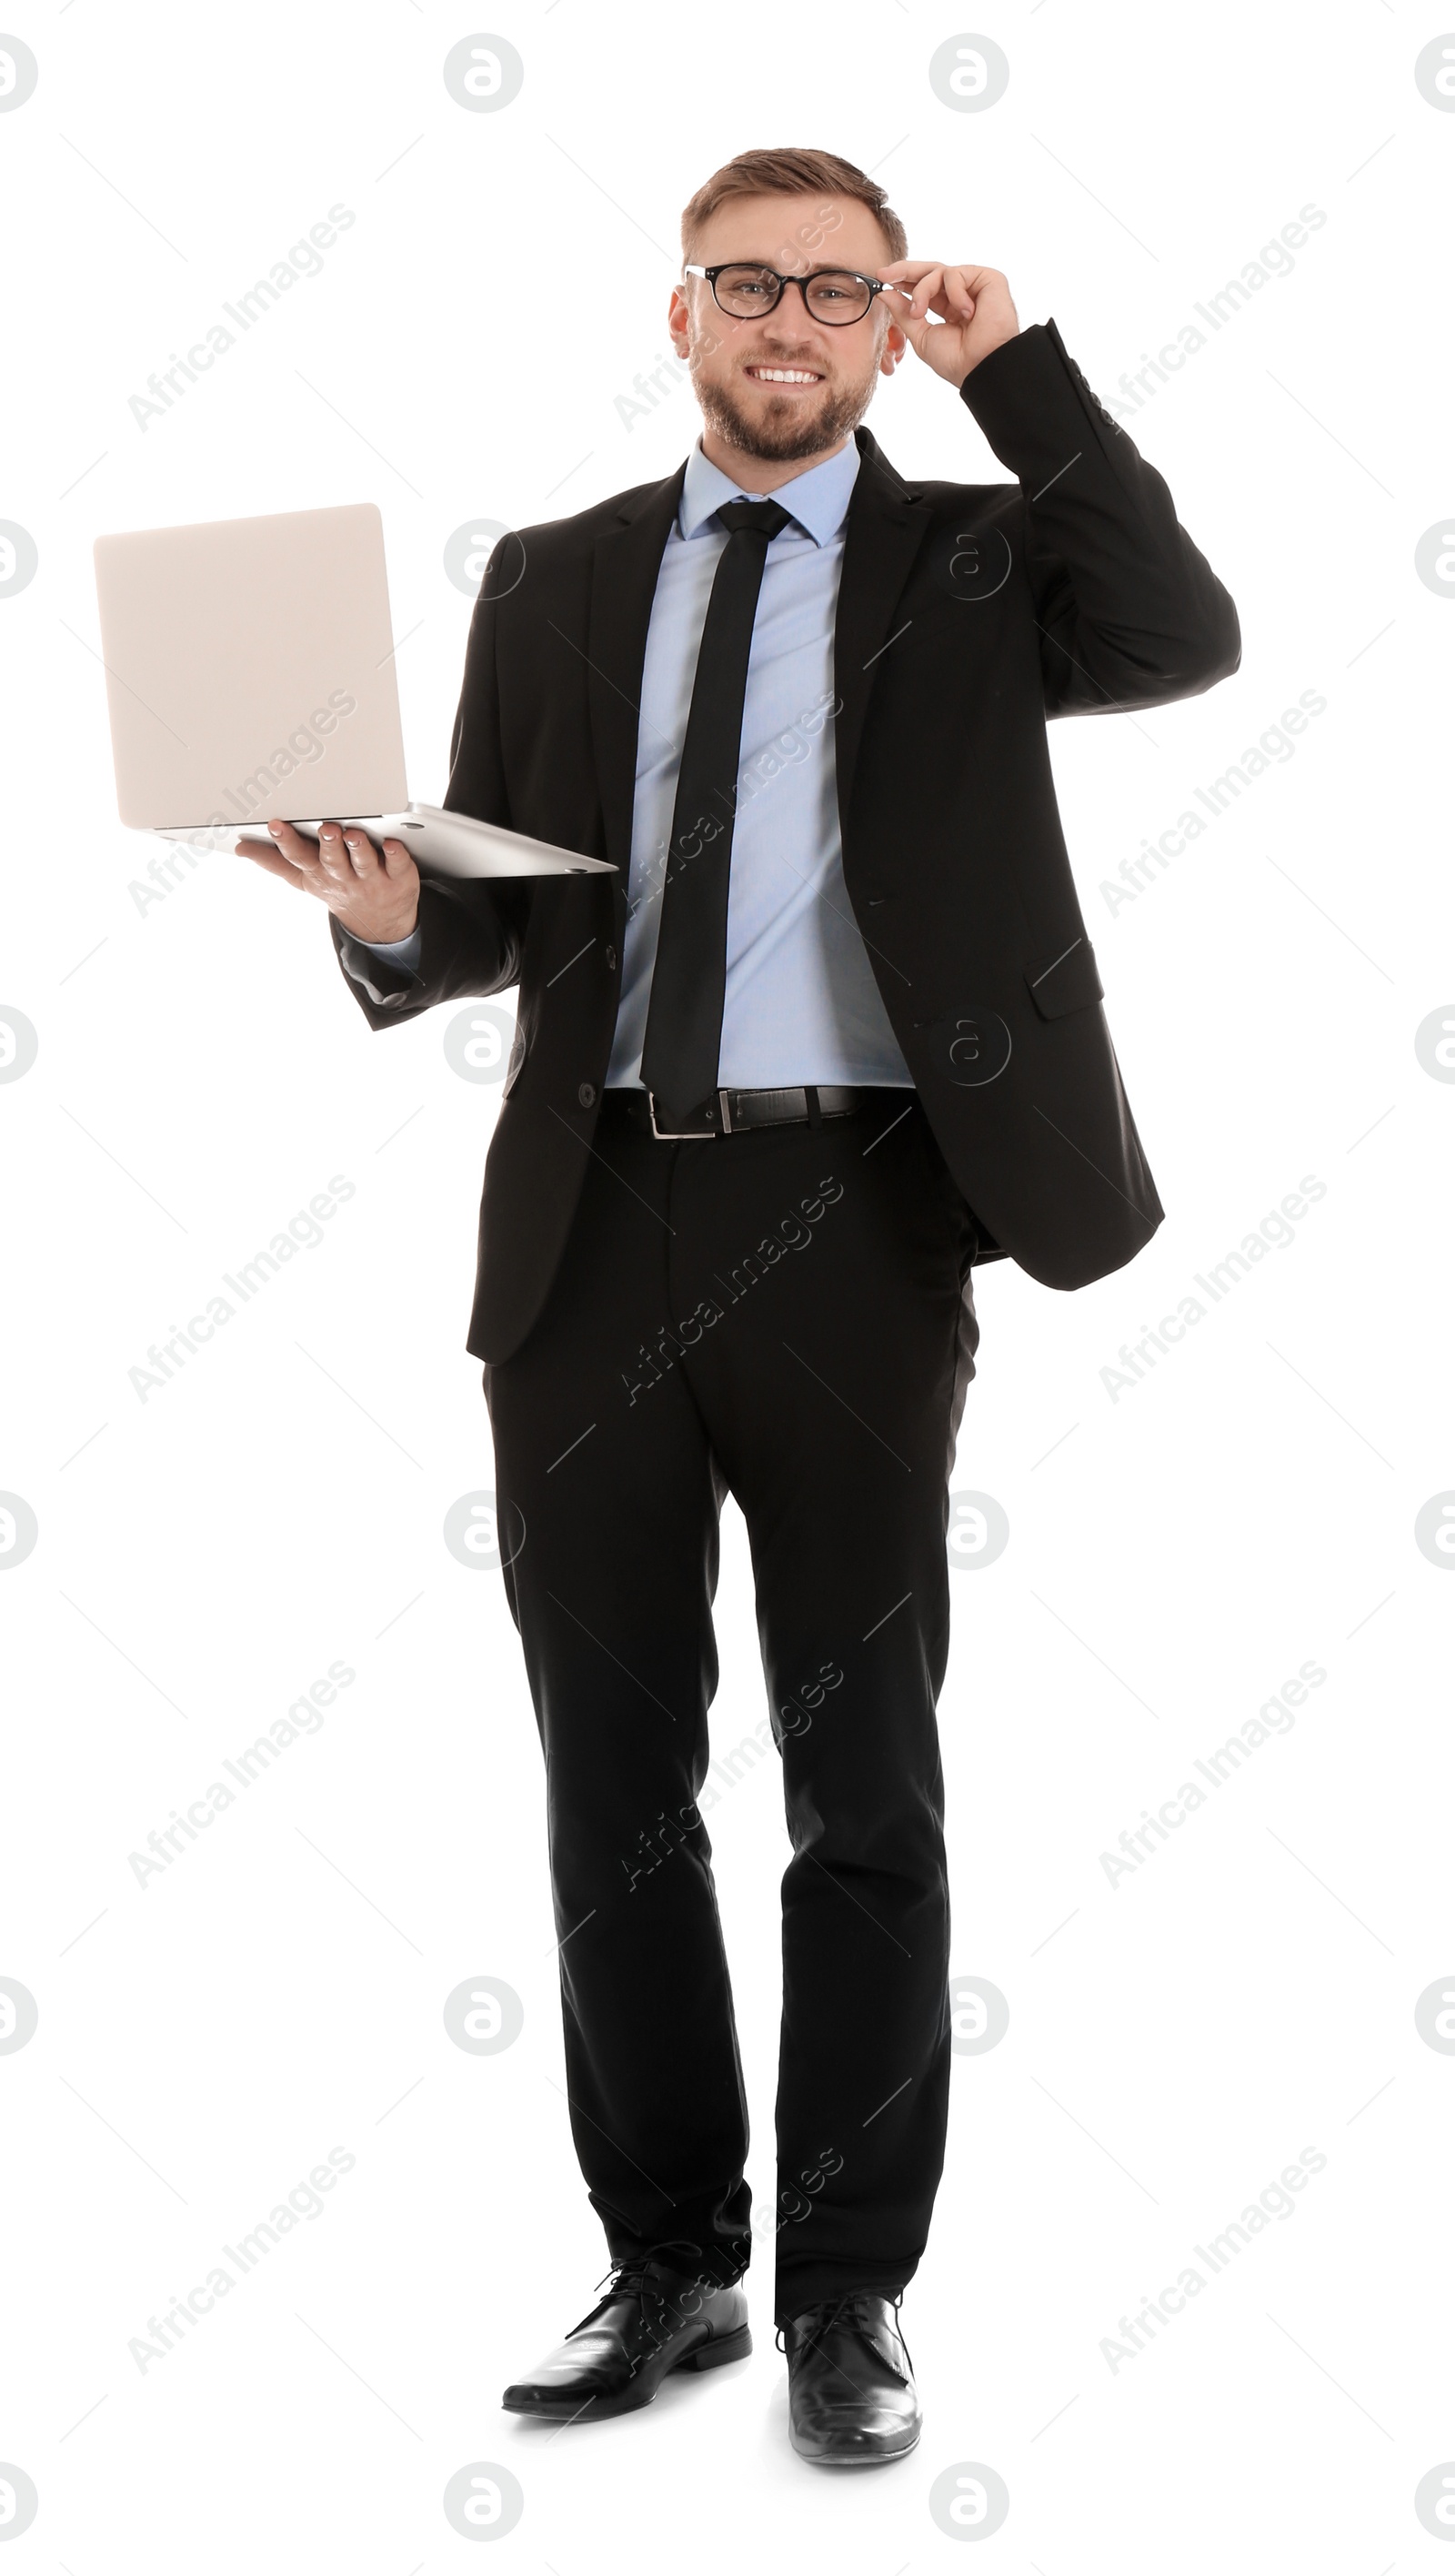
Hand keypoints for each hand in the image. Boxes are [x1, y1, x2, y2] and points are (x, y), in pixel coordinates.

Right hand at [235, 819, 419, 942]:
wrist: (380, 923)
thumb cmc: (338, 890)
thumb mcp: (305, 880)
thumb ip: (275, 862)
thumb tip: (242, 849)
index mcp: (318, 873)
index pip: (299, 858)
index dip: (286, 842)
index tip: (275, 825)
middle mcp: (343, 877)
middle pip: (333, 860)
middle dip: (328, 844)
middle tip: (326, 828)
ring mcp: (372, 880)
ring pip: (364, 862)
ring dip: (358, 848)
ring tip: (353, 834)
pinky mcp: (399, 878)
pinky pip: (399, 865)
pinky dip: (396, 855)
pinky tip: (393, 844)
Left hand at [876, 262, 1018, 383]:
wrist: (982, 368)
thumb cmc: (957, 360)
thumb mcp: (921, 336)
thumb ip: (904, 313)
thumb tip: (884, 293)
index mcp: (947, 308)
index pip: (923, 286)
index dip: (902, 281)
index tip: (881, 278)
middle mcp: (961, 295)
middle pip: (930, 271)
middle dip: (905, 270)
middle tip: (884, 274)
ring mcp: (974, 286)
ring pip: (939, 271)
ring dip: (922, 290)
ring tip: (919, 313)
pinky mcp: (989, 279)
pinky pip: (957, 274)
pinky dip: (954, 292)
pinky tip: (964, 314)